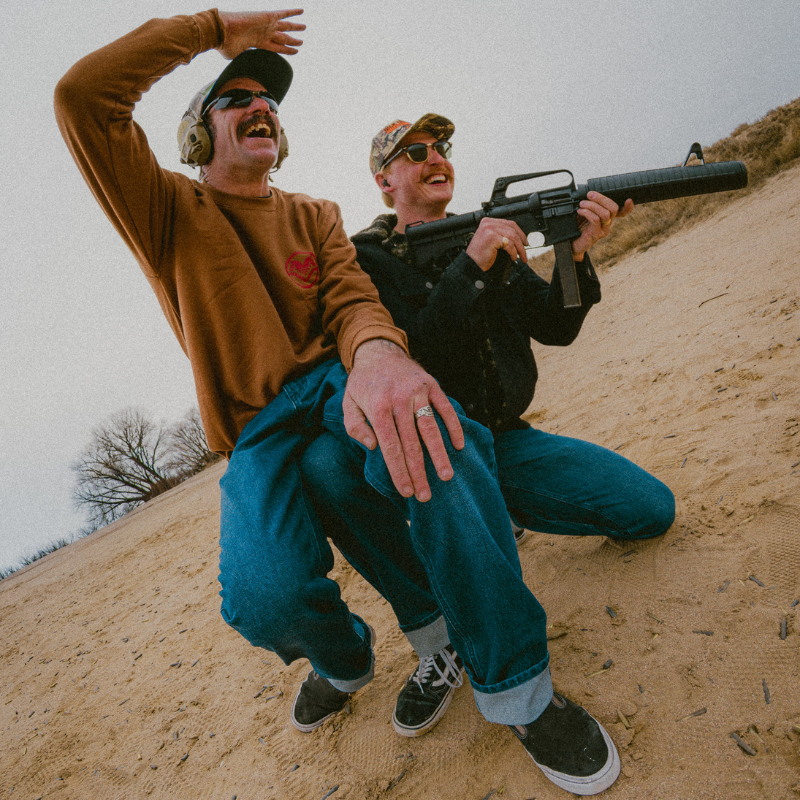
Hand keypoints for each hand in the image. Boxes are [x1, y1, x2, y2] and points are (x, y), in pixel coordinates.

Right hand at [217, 9, 304, 58]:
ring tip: (304, 27)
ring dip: (295, 27)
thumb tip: (245, 75)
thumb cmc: (226, 45)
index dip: (286, 50)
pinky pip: (283, 13)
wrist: (222, 31)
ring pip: (286, 27)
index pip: (276, 48)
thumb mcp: (238, 58)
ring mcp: (266, 25)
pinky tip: (302, 11)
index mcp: (258, 43)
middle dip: (292, 40)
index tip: (294, 52)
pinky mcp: (267, 16)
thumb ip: (246, 62)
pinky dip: (292, 12)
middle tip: (301, 42)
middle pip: (282, 38)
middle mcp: (264, 33)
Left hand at [343, 340, 463, 501]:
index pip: (390, 447)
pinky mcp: (432, 384)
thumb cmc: (362, 385)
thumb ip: (355, 427)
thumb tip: (373, 447)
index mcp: (377, 407)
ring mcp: (417, 391)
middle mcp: (399, 400)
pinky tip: (459, 446)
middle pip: (411, 443)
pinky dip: (453, 427)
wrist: (378, 351)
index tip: (406, 491)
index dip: (399, 471)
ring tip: (446, 476)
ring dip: (440, 454)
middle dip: (419, 472)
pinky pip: (445, 408)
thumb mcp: (348, 404)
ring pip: (431, 428)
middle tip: (425, 496)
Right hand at [466, 218, 528, 270]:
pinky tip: (513, 257)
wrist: (471, 264)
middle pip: (512, 229)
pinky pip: (509, 245)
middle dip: (521, 241)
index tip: (524, 241)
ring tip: (521, 257)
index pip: (509, 223)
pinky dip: (513, 252)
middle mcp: (488, 223)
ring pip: (512, 237)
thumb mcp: (491, 240)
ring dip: (519, 249)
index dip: (519, 232)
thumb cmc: (480, 255)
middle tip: (525, 250)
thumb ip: (501, 234)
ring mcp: (489, 229)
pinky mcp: (492, 238)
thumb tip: (518, 237)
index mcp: (488, 222)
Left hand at [572, 192, 633, 260]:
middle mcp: (608, 223)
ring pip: (605, 213)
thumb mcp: (585, 212)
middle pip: (614, 208)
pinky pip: (595, 220)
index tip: (629, 200)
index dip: (628, 207)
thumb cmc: (578, 226)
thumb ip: (591, 204)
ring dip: (592, 205)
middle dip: (601, 198)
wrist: (570, 243)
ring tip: (582, 204)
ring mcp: (603, 230)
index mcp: (608, 217)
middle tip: (589, 195)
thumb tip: (590, 193)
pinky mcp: (596, 235)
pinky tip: (580, 211)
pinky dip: (587, 212)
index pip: (623, 212)